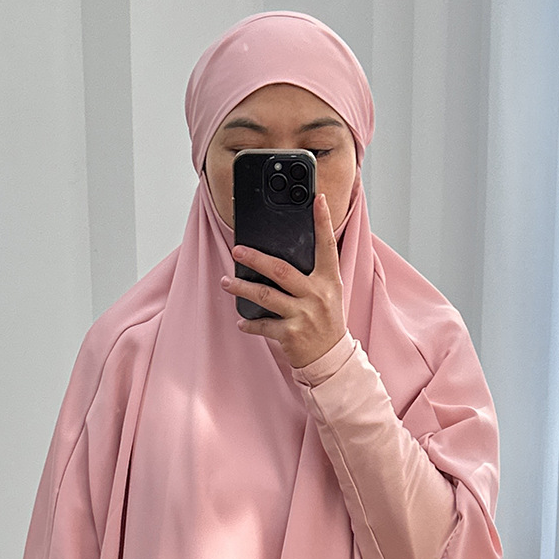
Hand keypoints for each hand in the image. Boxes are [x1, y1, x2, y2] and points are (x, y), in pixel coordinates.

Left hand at [222, 193, 345, 371]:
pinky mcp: (290, 334)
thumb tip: (282, 256)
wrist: (331, 359)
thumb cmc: (326, 322)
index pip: (327, 245)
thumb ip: (313, 274)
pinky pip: (264, 324)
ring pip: (266, 296)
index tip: (318, 199)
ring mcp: (303, 315)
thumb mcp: (329, 294)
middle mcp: (317, 295)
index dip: (323, 221)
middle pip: (281, 270)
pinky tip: (242, 321)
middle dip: (256, 259)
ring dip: (242, 288)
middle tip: (237, 250)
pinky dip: (250, 323)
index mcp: (329, 280)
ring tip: (226, 282)